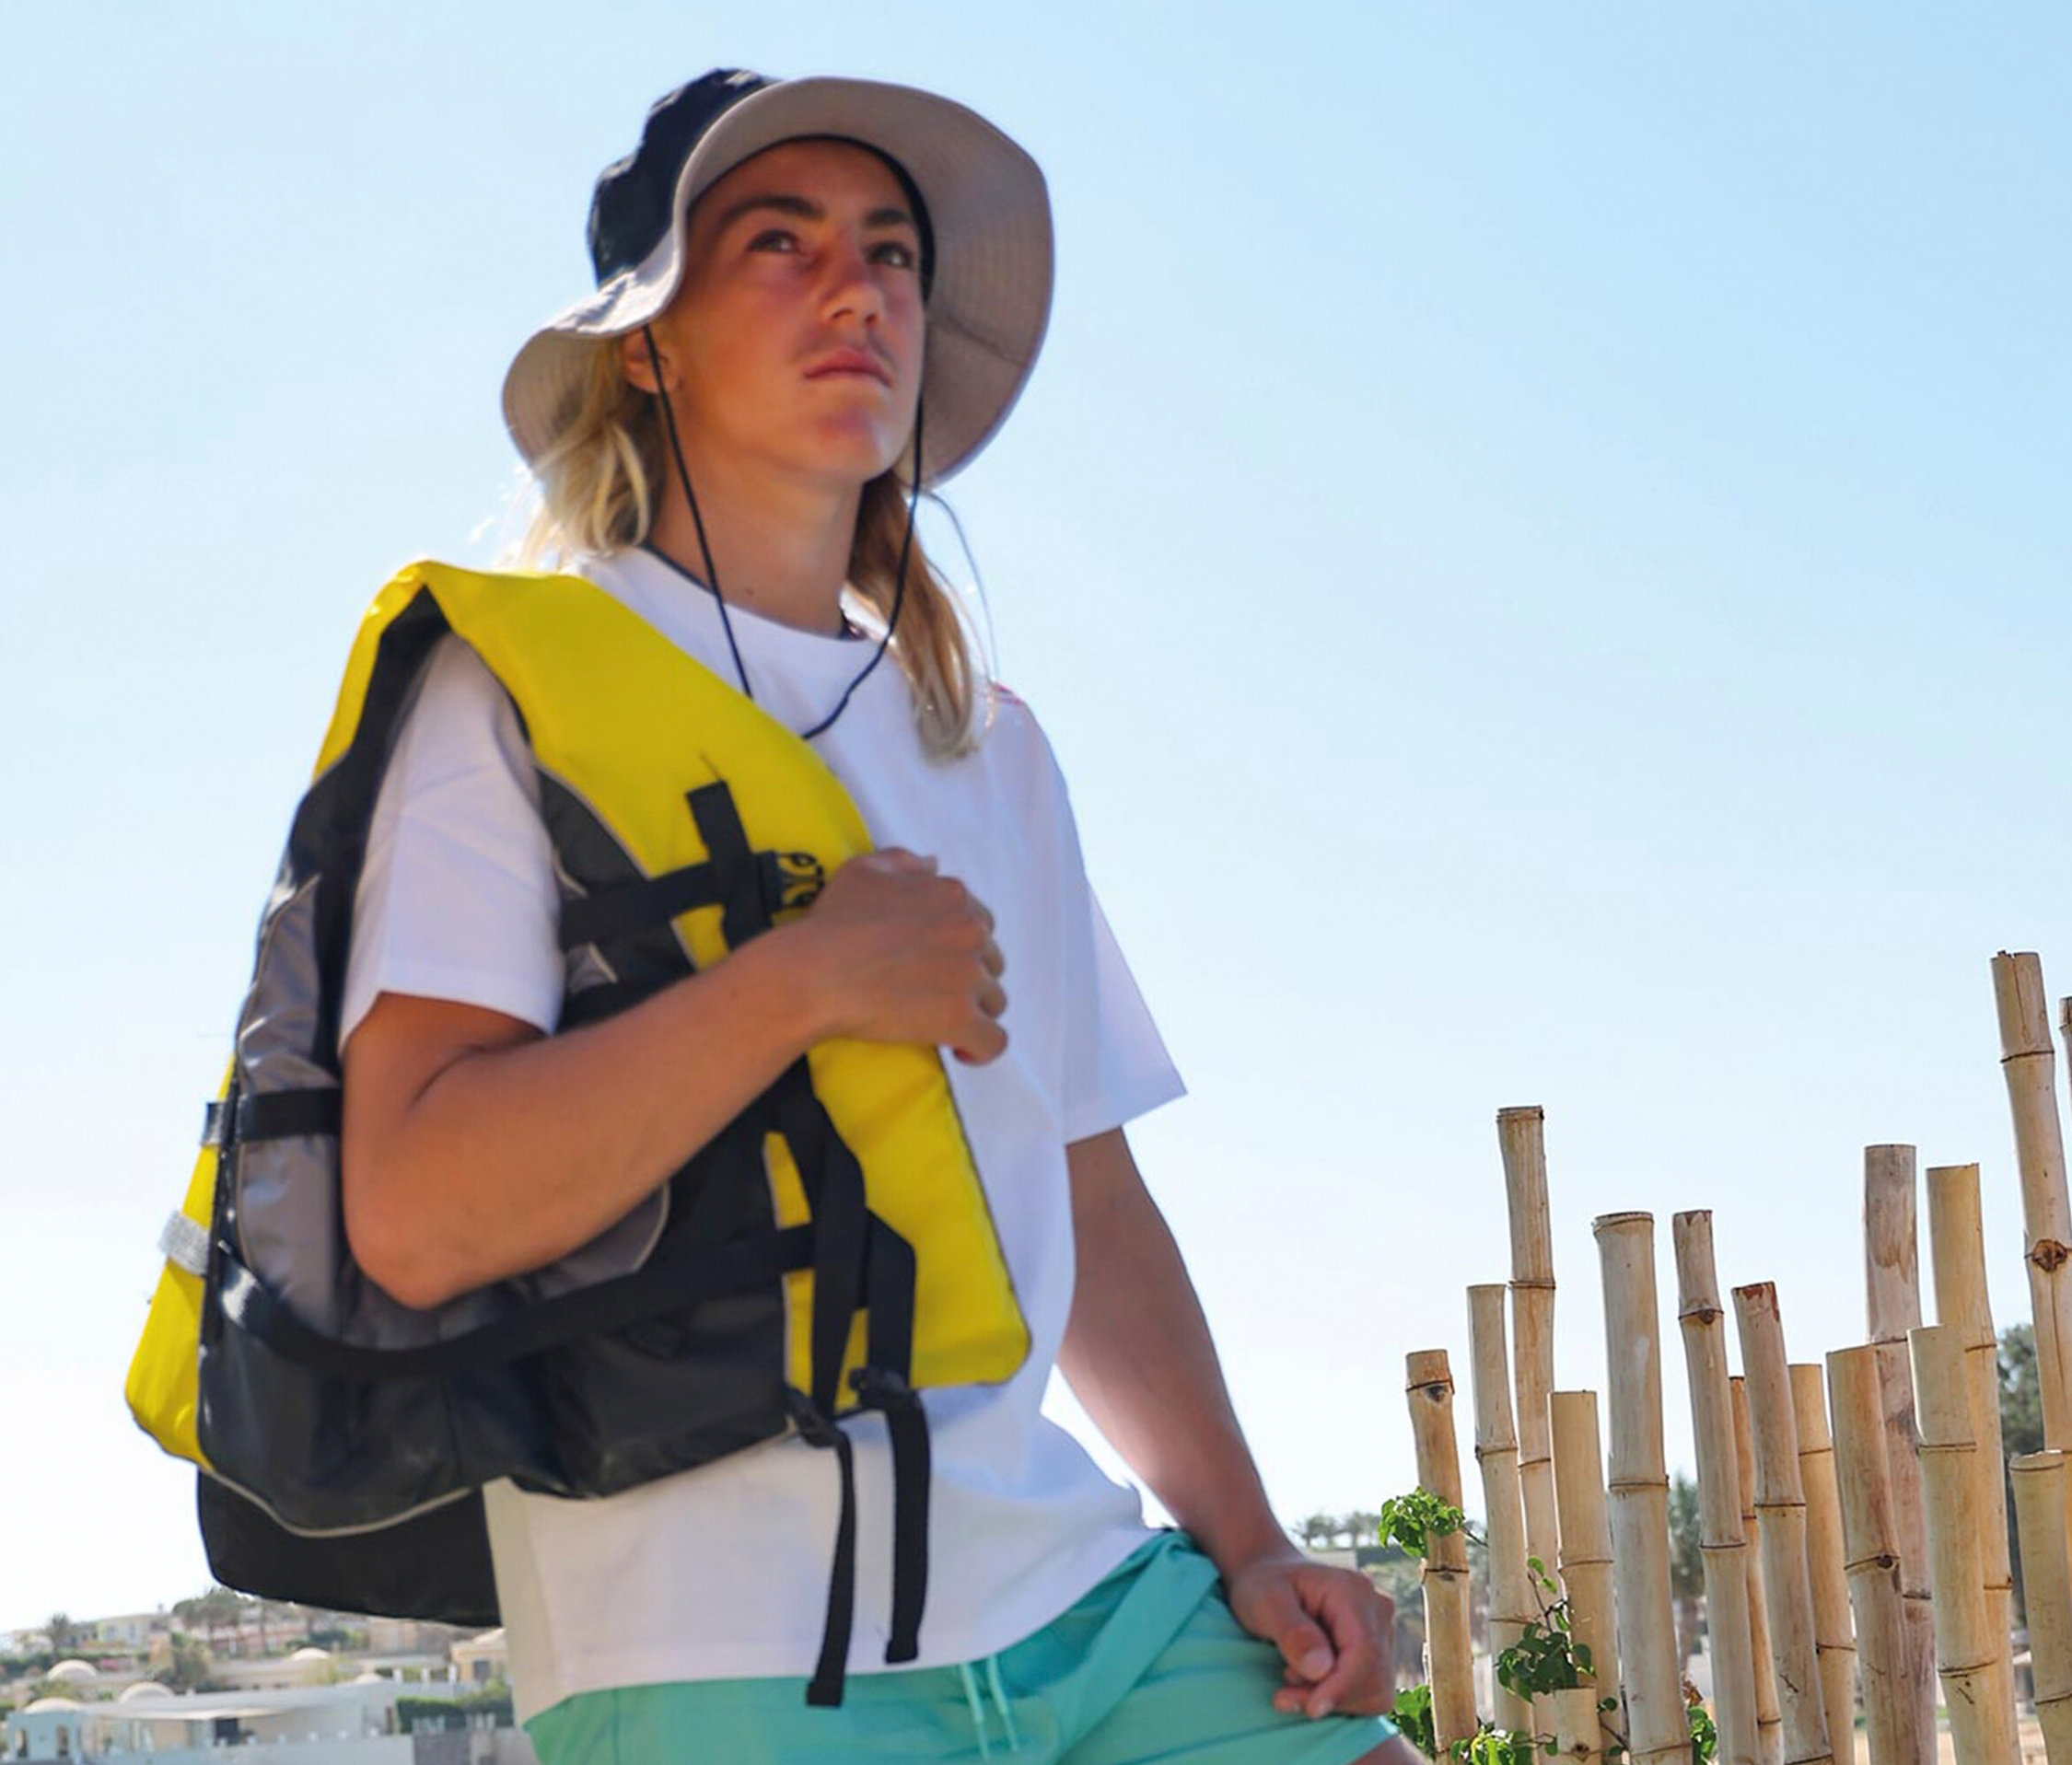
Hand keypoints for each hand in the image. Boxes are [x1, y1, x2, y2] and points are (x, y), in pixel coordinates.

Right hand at [792, 848, 1007, 1064]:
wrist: (814, 973)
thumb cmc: (833, 922)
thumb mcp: (865, 870)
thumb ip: (906, 861)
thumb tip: (935, 864)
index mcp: (953, 896)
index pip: (979, 922)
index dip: (957, 944)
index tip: (932, 961)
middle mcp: (970, 931)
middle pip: (990, 961)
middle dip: (967, 977)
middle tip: (929, 992)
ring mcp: (969, 977)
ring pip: (994, 1000)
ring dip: (973, 1011)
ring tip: (939, 1022)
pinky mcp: (961, 1019)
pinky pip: (993, 1041)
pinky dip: (982, 1049)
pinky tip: (959, 1051)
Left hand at [1223, 1549, 1394, 1719]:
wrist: (1269, 1575)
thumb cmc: (1262, 1585)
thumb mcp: (1264, 1601)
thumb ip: (1292, 1632)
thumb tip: (1321, 1669)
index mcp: (1353, 1591)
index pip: (1364, 1653)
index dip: (1341, 1688)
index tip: (1310, 1709)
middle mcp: (1377, 1609)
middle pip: (1374, 1677)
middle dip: (1331, 1697)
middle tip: (1283, 1696)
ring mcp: (1381, 1631)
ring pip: (1376, 1691)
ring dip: (1334, 1701)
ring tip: (1291, 1680)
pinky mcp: (1377, 1651)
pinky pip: (1370, 1692)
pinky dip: (1339, 1699)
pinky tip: (1308, 1683)